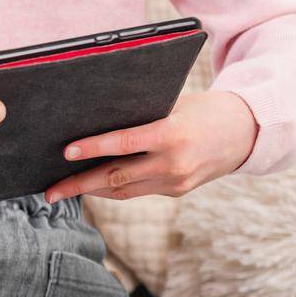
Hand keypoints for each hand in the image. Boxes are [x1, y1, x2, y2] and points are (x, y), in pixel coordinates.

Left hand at [42, 89, 258, 203]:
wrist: (246, 132)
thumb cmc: (203, 109)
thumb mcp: (173, 105)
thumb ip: (141, 116)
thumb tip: (96, 120)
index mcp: (172, 135)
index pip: (124, 143)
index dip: (93, 148)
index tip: (66, 152)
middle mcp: (174, 164)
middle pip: (117, 177)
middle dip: (79, 184)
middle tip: (49, 190)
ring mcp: (176, 182)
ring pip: (124, 191)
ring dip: (91, 190)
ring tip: (62, 189)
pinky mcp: (177, 191)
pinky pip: (137, 191)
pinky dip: (113, 188)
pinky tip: (92, 185)